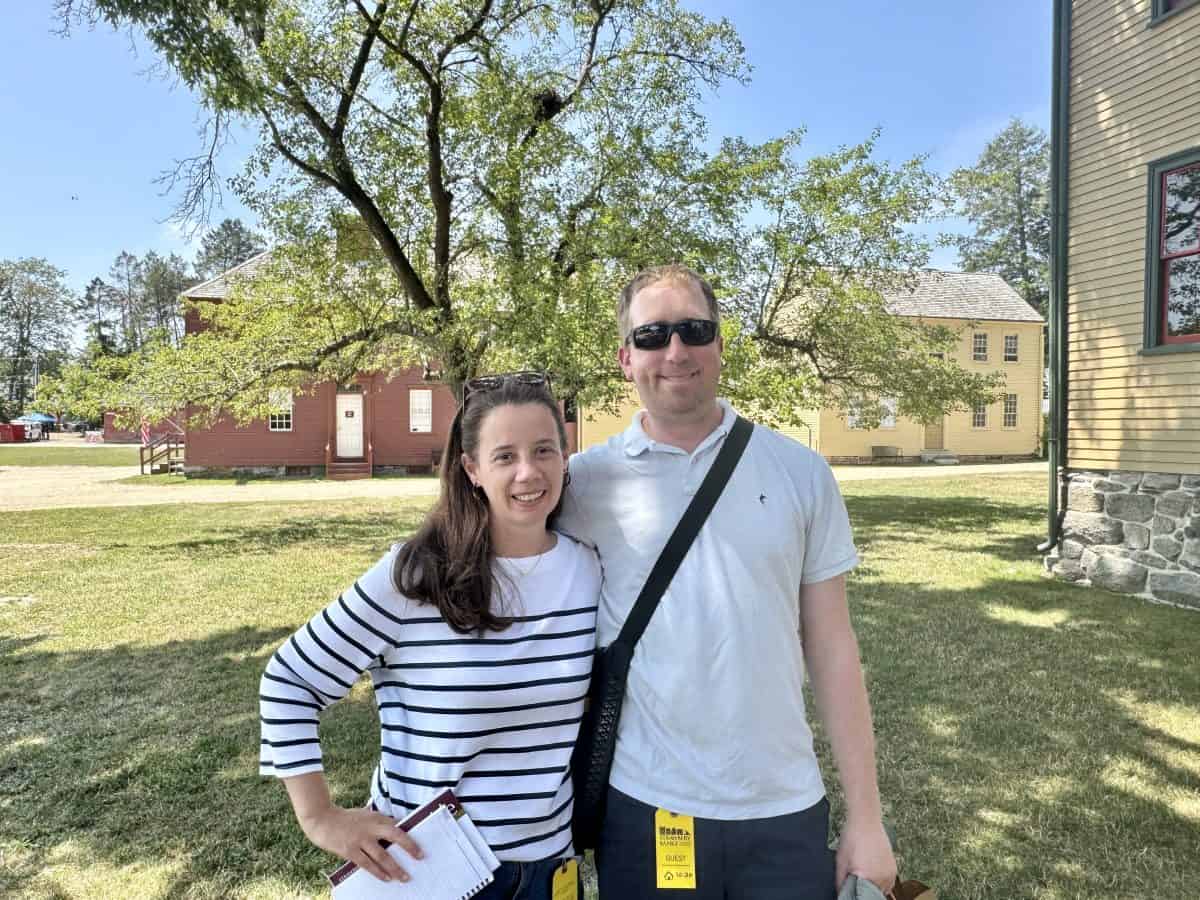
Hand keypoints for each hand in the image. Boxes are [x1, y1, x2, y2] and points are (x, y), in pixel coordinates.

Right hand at [299, 805, 423, 882]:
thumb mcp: (364, 815)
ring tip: (404, 877)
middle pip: (395, 835)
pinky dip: (378, 872)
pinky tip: (386, 878)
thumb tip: (395, 828)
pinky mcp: (350, 850)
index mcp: (375, 816)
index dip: (409, 834)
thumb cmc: (345, 819)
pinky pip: (367, 864)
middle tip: (420, 857)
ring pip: (382, 855)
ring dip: (395, 867)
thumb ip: (377, 822)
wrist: (322, 820)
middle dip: (409, 846)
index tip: (421, 843)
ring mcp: (360, 839)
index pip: (397, 824)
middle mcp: (370, 826)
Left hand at [835, 818, 896, 893]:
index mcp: (866, 877)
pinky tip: (872, 874)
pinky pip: (889, 883)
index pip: (861, 897)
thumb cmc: (852, 838)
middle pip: (873, 895)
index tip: (851, 892)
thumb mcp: (840, 860)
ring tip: (864, 877)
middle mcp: (881, 878)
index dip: (856, 896)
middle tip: (856, 882)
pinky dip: (881, 883)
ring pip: (882, 890)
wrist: (866, 821)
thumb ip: (841, 881)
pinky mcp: (894, 868)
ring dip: (874, 888)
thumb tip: (841, 892)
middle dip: (864, 892)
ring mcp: (890, 874)